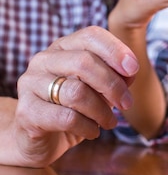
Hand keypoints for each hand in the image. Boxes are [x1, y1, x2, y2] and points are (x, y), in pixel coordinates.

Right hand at [11, 26, 138, 166]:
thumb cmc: (74, 107)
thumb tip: (131, 71)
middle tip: (126, 104)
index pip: (90, 35)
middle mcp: (43, 59)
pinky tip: (93, 131)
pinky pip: (65, 117)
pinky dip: (87, 126)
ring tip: (110, 122)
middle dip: (112, 84)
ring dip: (101, 110)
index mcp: (63, 46)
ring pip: (76, 92)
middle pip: (84, 62)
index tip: (133, 69)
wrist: (40, 139)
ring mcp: (30, 83)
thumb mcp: (98, 88)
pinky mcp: (26, 111)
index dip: (115, 50)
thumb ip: (116, 75)